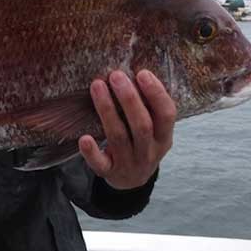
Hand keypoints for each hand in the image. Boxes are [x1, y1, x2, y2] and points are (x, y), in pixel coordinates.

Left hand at [78, 69, 175, 189]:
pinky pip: (100, 164)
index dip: (156, 94)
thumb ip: (148, 107)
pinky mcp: (109, 172)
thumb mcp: (154, 129)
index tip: (143, 73)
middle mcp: (149, 152)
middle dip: (129, 99)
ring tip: (97, 86)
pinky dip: (92, 152)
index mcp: (164, 137)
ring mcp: (129, 164)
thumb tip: (134, 70)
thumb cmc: (141, 143)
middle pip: (142, 125)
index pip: (166, 115)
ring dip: (107, 111)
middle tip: (116, 75)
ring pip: (119, 137)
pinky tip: (84, 138)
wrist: (132, 180)